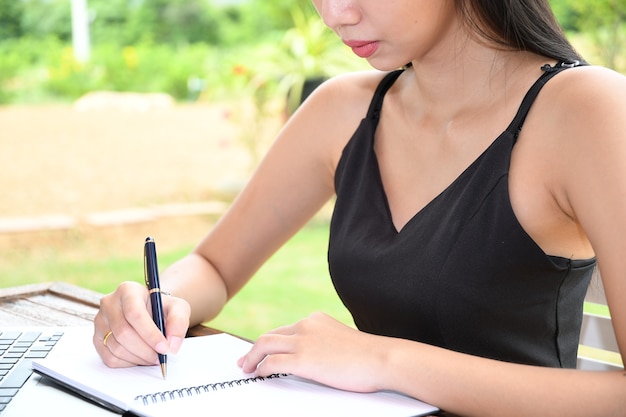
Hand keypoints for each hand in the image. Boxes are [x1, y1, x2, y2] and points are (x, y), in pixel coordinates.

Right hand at [93, 281, 189, 367]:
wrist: (150, 311)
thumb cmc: (162, 308)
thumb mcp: (178, 308)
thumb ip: (178, 322)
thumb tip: (172, 344)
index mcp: (128, 290)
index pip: (134, 313)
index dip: (150, 334)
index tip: (164, 348)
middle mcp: (109, 303)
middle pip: (124, 332)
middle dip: (145, 350)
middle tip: (161, 357)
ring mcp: (100, 321)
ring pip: (116, 347)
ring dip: (138, 358)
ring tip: (153, 356)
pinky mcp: (96, 338)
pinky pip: (109, 358)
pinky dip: (128, 363)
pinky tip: (140, 357)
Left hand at [238, 312, 387, 392]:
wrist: (381, 358)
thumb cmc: (368, 355)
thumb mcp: (341, 340)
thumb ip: (323, 342)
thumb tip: (313, 358)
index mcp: (315, 320)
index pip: (285, 329)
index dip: (271, 341)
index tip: (263, 350)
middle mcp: (306, 325)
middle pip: (270, 335)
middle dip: (254, 349)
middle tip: (245, 360)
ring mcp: (303, 341)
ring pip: (265, 344)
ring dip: (252, 357)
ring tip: (246, 368)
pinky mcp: (303, 359)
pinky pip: (273, 362)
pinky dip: (262, 368)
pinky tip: (260, 374)